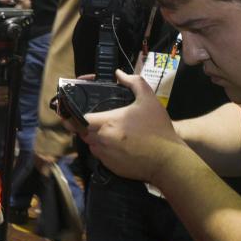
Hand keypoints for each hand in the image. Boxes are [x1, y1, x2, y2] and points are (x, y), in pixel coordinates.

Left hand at [80, 69, 185, 183]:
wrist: (168, 160)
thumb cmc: (158, 129)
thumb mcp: (149, 100)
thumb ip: (134, 82)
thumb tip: (119, 74)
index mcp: (107, 122)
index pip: (80, 118)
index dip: (75, 115)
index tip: (72, 112)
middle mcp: (101, 139)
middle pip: (83, 131)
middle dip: (86, 125)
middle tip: (94, 120)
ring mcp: (104, 155)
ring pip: (91, 144)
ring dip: (94, 137)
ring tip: (109, 132)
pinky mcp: (110, 166)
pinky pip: (99, 156)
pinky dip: (103, 150)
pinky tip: (117, 145)